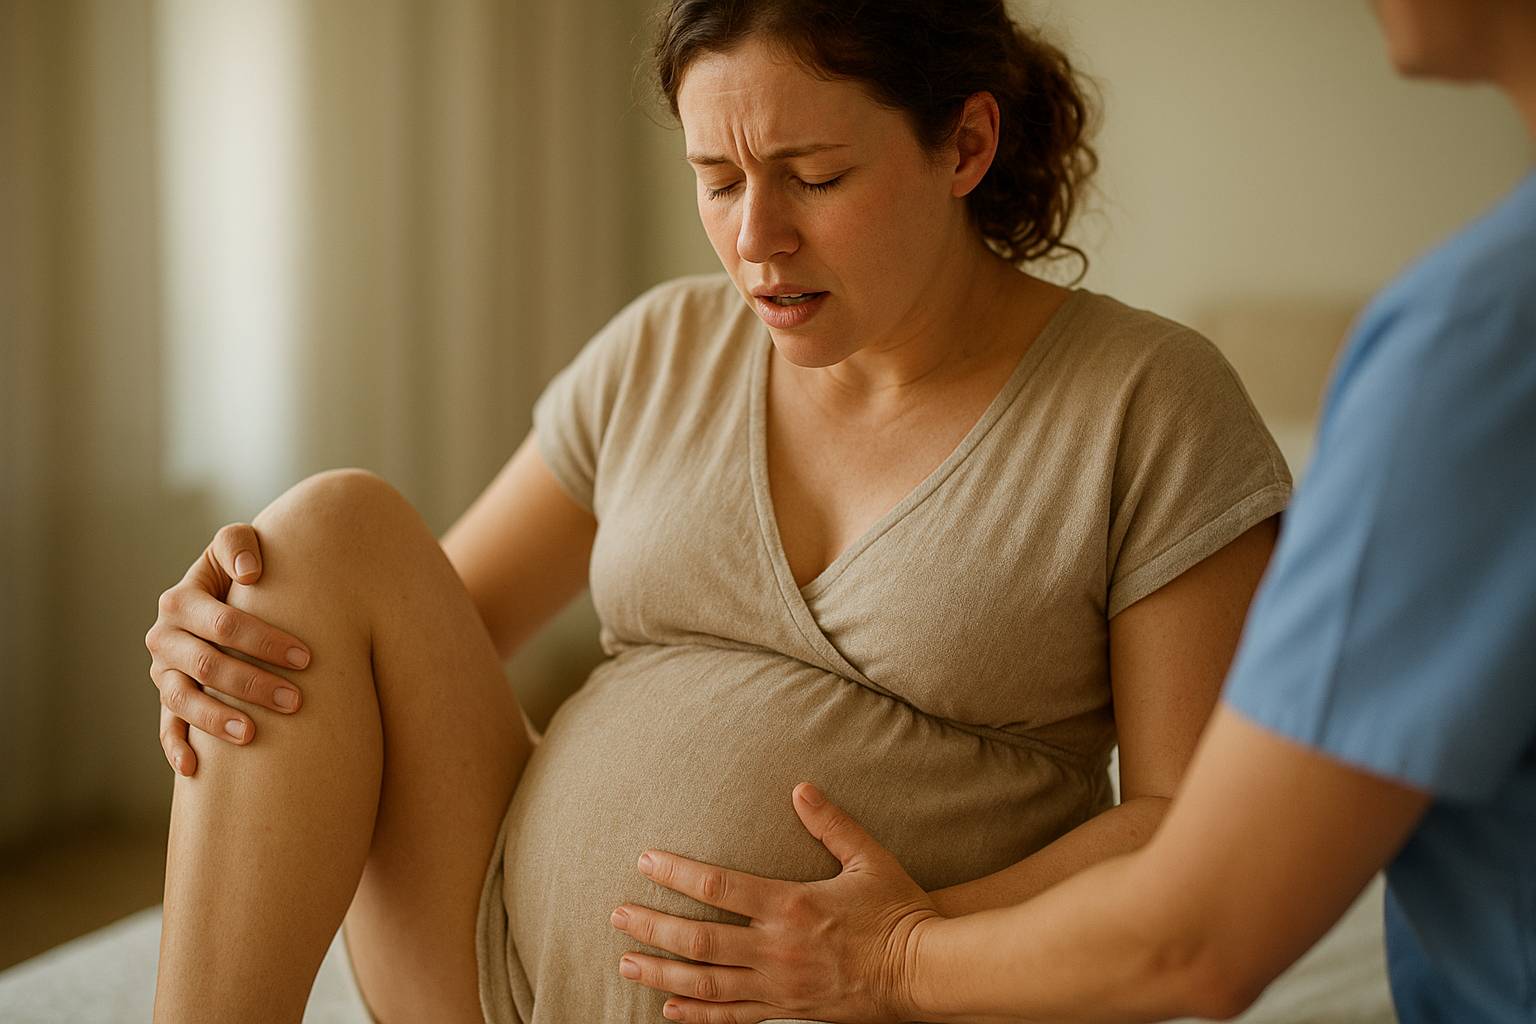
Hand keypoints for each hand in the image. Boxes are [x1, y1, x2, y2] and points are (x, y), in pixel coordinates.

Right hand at [144, 523, 310, 776]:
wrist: (224, 597)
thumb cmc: (244, 572)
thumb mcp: (236, 546)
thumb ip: (239, 545)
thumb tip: (251, 572)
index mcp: (181, 600)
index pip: (223, 624)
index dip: (264, 640)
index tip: (306, 658)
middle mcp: (165, 637)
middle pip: (206, 666)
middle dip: (252, 684)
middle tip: (296, 700)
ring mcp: (164, 673)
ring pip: (183, 700)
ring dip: (217, 719)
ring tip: (252, 734)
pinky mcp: (166, 701)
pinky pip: (166, 729)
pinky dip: (176, 749)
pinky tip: (194, 770)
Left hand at [610, 783, 940, 1022]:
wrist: (925, 973)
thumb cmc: (899, 911)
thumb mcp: (868, 857)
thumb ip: (830, 823)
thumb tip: (800, 787)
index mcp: (791, 905)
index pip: (717, 888)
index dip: (675, 874)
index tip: (644, 861)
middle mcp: (776, 950)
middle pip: (697, 941)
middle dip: (651, 926)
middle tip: (616, 915)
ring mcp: (779, 987)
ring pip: (705, 985)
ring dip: (660, 975)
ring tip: (626, 964)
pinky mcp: (788, 1012)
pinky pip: (732, 1018)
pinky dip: (696, 1016)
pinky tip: (669, 1011)